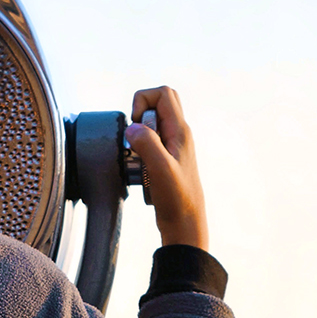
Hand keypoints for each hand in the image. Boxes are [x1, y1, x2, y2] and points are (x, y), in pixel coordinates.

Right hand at [126, 86, 208, 250]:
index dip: (142, 101)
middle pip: (160, 102)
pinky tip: (139, 169)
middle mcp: (179, 135)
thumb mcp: (160, 169)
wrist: (185, 224)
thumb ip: (147, 144)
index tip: (136, 124)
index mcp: (180, 131)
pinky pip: (150, 141)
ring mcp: (173, 146)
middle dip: (139, 112)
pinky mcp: (166, 159)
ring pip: (153, 123)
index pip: (163, 93)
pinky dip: (139, 149)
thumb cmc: (177, 199)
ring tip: (138, 157)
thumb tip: (132, 127)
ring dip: (139, 133)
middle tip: (135, 135)